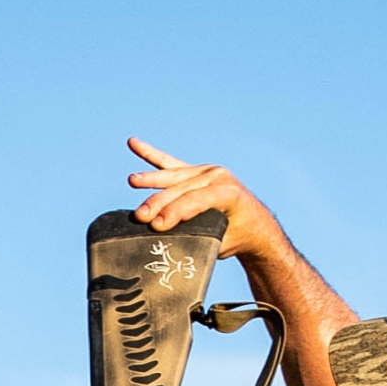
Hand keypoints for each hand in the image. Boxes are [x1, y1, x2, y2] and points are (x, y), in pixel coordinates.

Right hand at [125, 138, 284, 261]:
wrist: (253, 224)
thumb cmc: (237, 237)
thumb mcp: (222, 241)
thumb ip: (199, 237)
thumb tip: (170, 239)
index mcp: (228, 192)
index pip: (195, 200)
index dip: (175, 212)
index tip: (157, 226)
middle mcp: (217, 176)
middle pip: (181, 188)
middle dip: (159, 203)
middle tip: (140, 217)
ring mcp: (206, 171)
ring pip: (173, 176)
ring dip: (151, 180)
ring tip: (133, 180)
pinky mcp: (195, 172)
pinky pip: (170, 163)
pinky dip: (150, 155)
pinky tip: (133, 143)